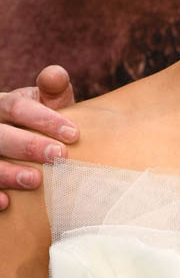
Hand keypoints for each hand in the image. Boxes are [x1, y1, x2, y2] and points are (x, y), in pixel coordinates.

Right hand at [0, 67, 77, 208]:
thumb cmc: (39, 122)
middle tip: (59, 156)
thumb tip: (56, 75)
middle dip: (28, 145)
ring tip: (35, 180)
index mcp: (2, 105)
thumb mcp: (46, 102)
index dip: (44, 119)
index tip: (74, 134)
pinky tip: (6, 203)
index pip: (17, 107)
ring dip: (7, 173)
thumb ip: (53, 90)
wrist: (20, 142)